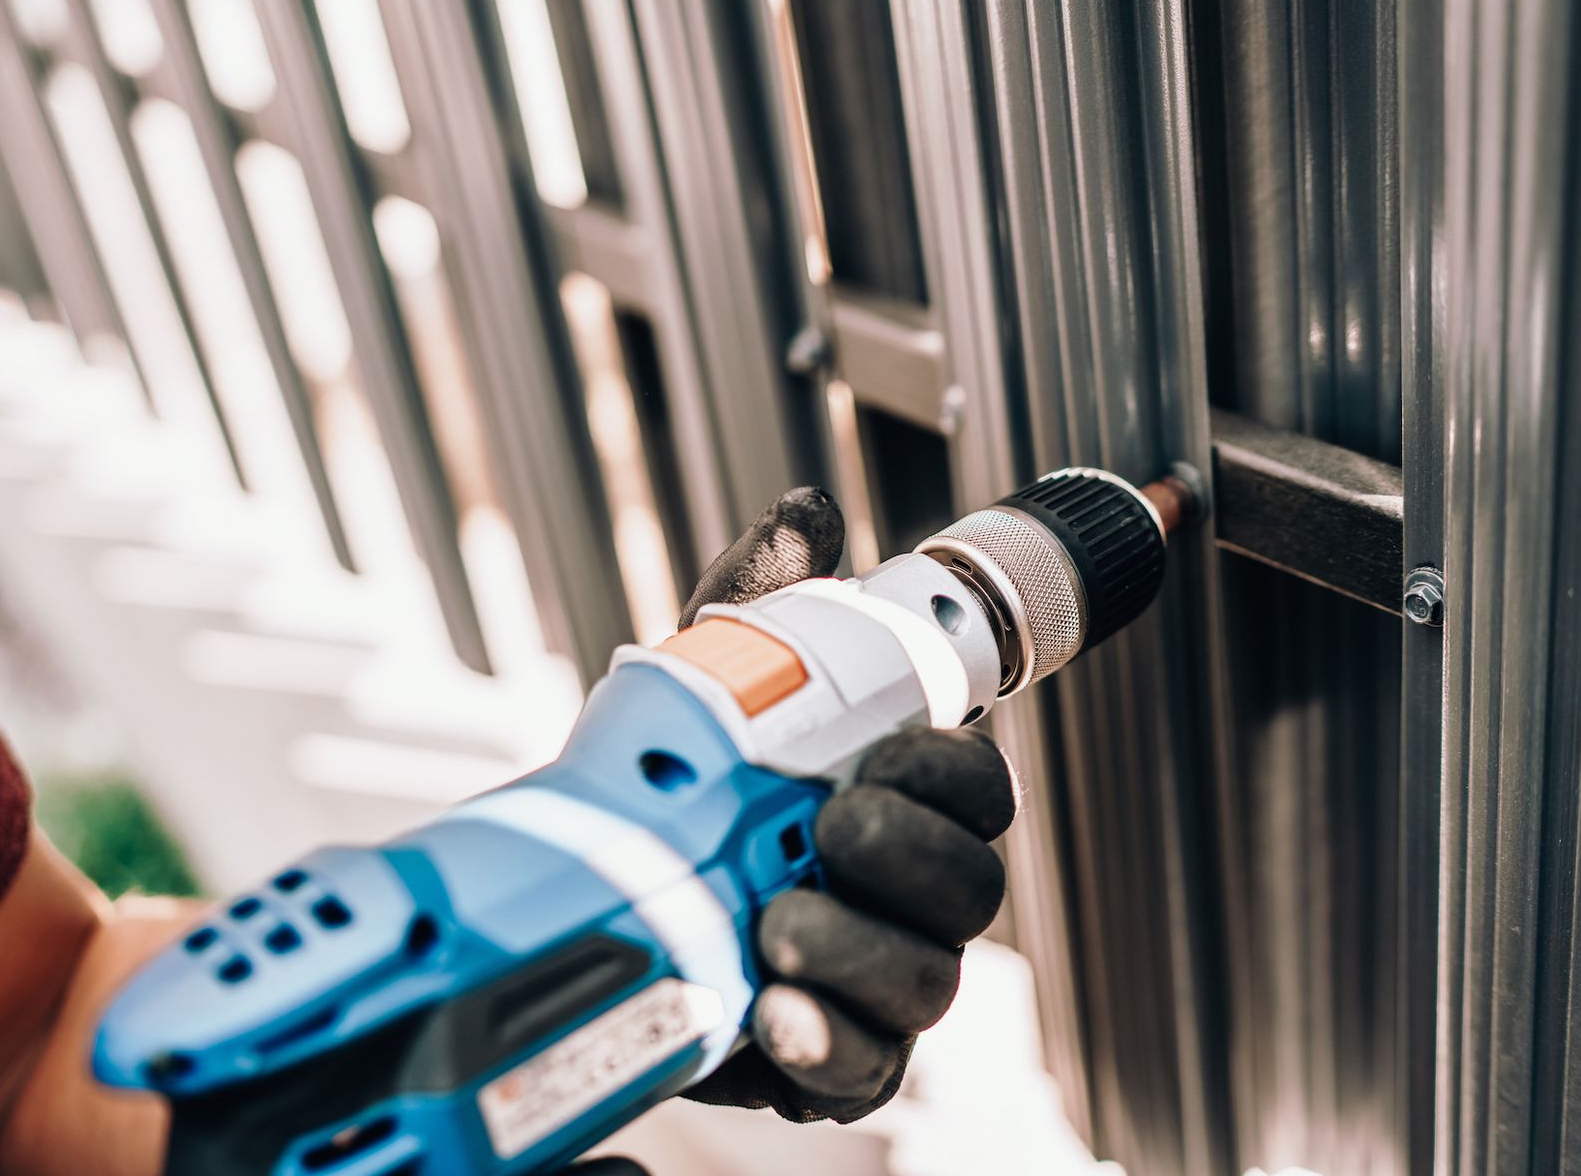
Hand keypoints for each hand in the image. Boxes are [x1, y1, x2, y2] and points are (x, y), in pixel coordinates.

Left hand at [675, 490, 1016, 1123]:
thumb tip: (806, 514)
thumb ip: (763, 599)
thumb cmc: (686, 792)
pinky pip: (862, 1067)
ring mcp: (876, 982)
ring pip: (924, 979)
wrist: (603, 903)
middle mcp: (907, 895)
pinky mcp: (832, 1060)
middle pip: (973, 885)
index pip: (977, 786)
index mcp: (901, 800)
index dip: (948, 769)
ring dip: (859, 947)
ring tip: (778, 922)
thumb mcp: (710, 685)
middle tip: (832, 826)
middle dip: (910, 854)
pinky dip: (825, 1041)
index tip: (879, 752)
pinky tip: (774, 1012)